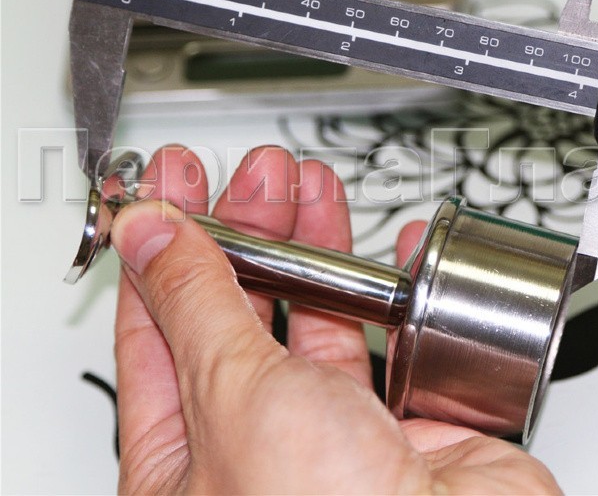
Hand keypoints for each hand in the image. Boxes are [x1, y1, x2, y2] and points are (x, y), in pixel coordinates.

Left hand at [110, 145, 559, 493]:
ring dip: (321, 250)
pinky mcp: (413, 425)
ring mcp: (342, 436)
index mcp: (189, 457)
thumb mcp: (235, 394)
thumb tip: (149, 236)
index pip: (158, 331)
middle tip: (255, 175)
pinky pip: (404, 340)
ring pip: (325, 322)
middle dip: (249, 233)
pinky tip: (400, 249)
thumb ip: (196, 304)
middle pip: (245, 316)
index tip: (170, 189)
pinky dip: (408, 290)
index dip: (162, 251)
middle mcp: (264, 447)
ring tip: (312, 188)